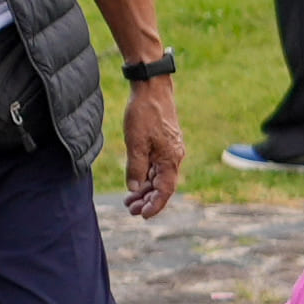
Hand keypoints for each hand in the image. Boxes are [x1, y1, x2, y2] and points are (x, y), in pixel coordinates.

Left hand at [118, 75, 189, 218]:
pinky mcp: (164, 143)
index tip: (142, 216)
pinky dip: (146, 175)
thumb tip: (134, 188)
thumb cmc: (145, 113)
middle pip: (162, 186)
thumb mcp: (136, 143)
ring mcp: (169, 149)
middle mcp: (174, 156)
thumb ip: (135, 167)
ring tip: (129, 200)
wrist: (152, 87)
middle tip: (130, 210)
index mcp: (171, 159)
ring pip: (159, 176)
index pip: (165, 191)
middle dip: (147, 200)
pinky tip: (135, 181)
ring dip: (145, 189)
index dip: (155, 205)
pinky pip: (157, 165)